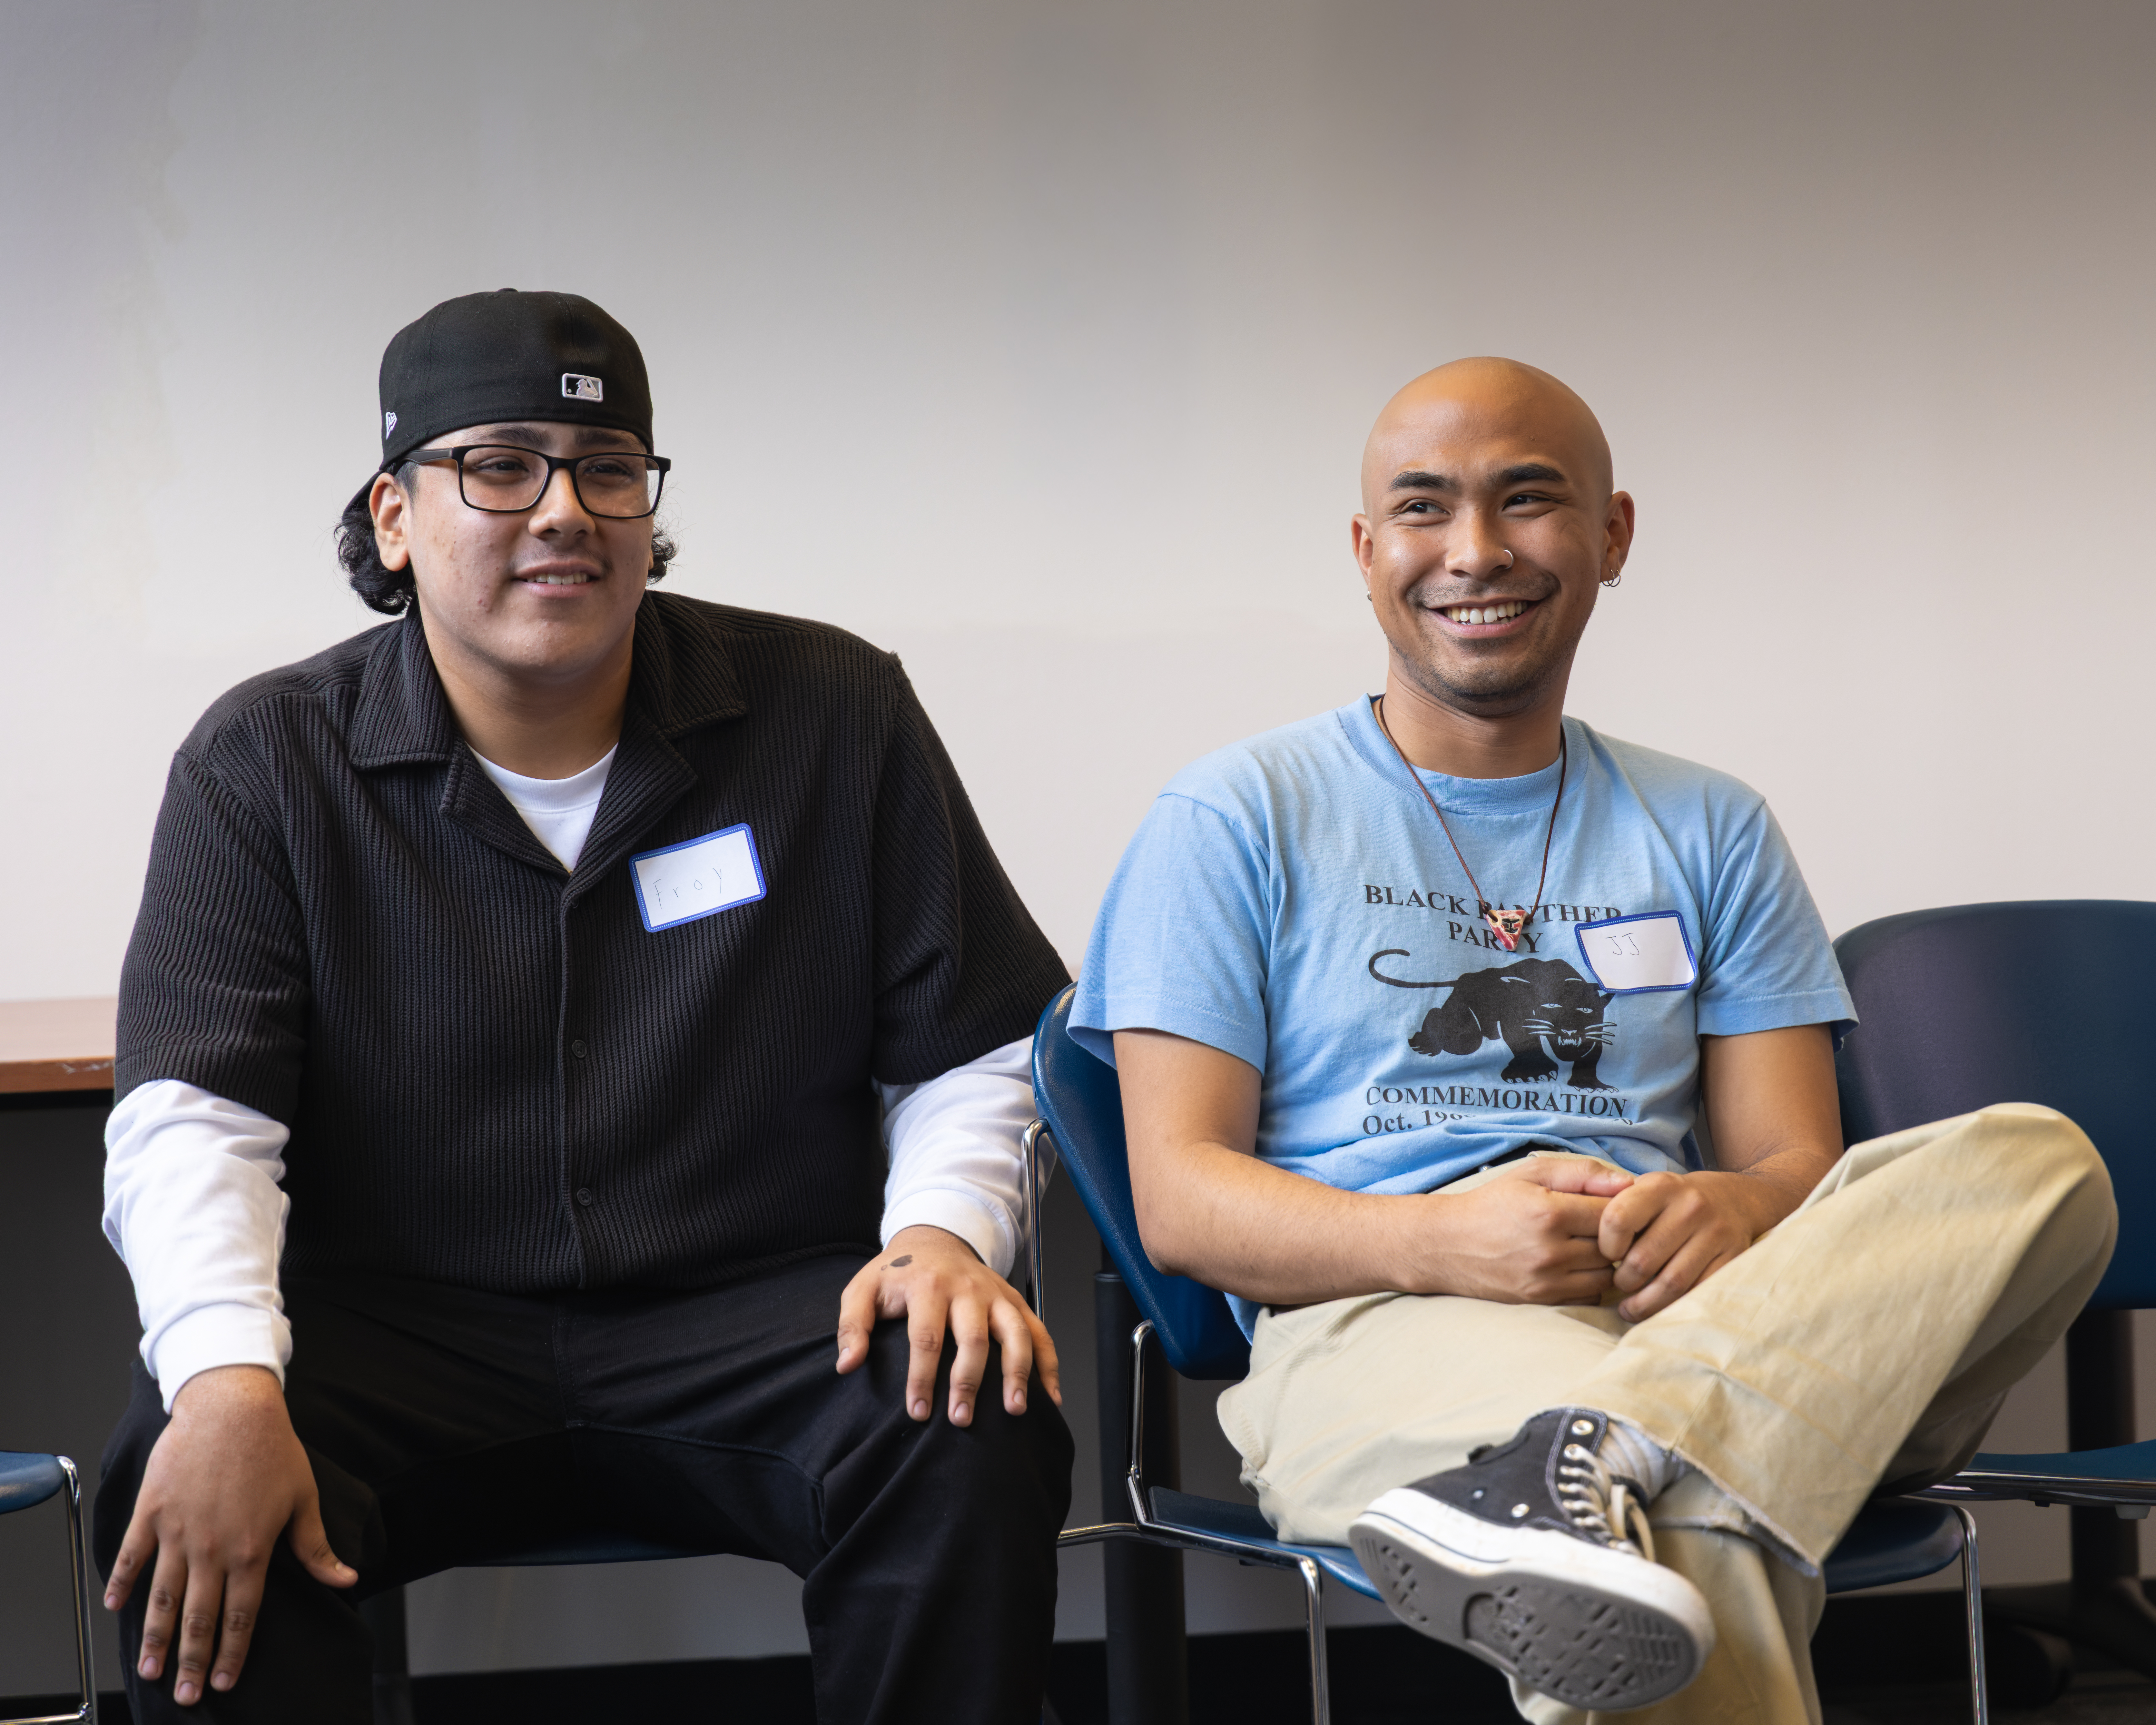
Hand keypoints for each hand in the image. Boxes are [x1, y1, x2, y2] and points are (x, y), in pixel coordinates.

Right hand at [104, 1365, 353, 1704]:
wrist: (232, 1407)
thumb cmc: (273, 1450)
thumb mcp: (303, 1498)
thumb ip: (317, 1548)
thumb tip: (347, 1580)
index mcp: (251, 1549)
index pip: (242, 1615)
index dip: (232, 1652)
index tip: (223, 1682)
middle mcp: (211, 1549)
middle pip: (198, 1617)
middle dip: (191, 1660)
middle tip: (184, 1697)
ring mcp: (177, 1531)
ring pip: (161, 1597)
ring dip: (154, 1637)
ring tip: (149, 1670)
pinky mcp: (152, 1511)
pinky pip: (132, 1556)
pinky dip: (122, 1583)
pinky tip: (115, 1608)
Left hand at [835, 1224, 1061, 1426]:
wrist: (935, 1239)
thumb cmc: (897, 1273)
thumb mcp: (863, 1289)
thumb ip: (852, 1325)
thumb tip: (847, 1365)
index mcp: (928, 1286)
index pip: (926, 1338)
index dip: (922, 1378)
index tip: (917, 1413)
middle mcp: (967, 1289)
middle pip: (973, 1338)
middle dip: (968, 1381)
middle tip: (961, 1419)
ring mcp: (996, 1294)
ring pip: (1015, 1333)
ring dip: (1018, 1373)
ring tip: (1015, 1410)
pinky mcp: (1015, 1301)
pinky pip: (1039, 1332)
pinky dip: (1049, 1364)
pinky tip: (1050, 1397)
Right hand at [1420, 1157, 1636, 1304]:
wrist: (1447, 1244)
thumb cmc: (1492, 1203)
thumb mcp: (1531, 1174)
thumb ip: (1581, 1173)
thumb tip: (1629, 1183)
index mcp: (1550, 1213)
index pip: (1613, 1213)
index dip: (1619, 1207)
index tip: (1612, 1204)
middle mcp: (1551, 1251)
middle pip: (1614, 1247)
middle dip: (1616, 1235)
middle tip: (1602, 1224)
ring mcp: (1547, 1280)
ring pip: (1606, 1274)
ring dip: (1605, 1260)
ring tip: (1588, 1244)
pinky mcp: (1542, 1300)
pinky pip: (1589, 1295)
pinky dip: (1590, 1281)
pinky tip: (1575, 1265)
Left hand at [1598, 1170, 1780, 1320]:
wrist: (1731, 1198)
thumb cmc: (1672, 1201)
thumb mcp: (1644, 1190)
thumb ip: (1615, 1207)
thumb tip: (1584, 1242)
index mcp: (1660, 1186)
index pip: (1617, 1220)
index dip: (1605, 1246)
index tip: (1607, 1255)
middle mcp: (1690, 1206)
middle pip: (1642, 1260)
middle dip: (1624, 1281)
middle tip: (1618, 1285)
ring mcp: (1715, 1233)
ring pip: (1670, 1283)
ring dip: (1644, 1303)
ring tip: (1630, 1308)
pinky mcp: (1733, 1257)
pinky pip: (1697, 1292)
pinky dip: (1674, 1307)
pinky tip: (1659, 1309)